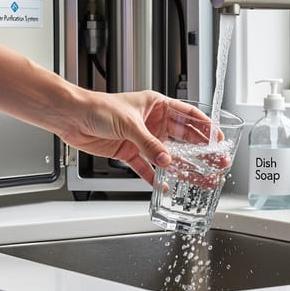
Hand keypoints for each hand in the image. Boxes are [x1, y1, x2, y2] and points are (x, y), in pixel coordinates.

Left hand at [57, 90, 210, 184]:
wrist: (71, 117)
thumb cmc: (97, 107)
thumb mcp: (130, 124)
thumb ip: (150, 144)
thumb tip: (166, 160)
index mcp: (157, 105)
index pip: (188, 115)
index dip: (205, 127)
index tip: (217, 139)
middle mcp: (152, 121)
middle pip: (182, 138)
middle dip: (199, 150)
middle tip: (215, 161)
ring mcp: (142, 138)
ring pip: (167, 155)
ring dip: (181, 166)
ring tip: (198, 177)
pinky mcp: (129, 151)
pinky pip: (146, 167)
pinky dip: (154, 177)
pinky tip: (164, 185)